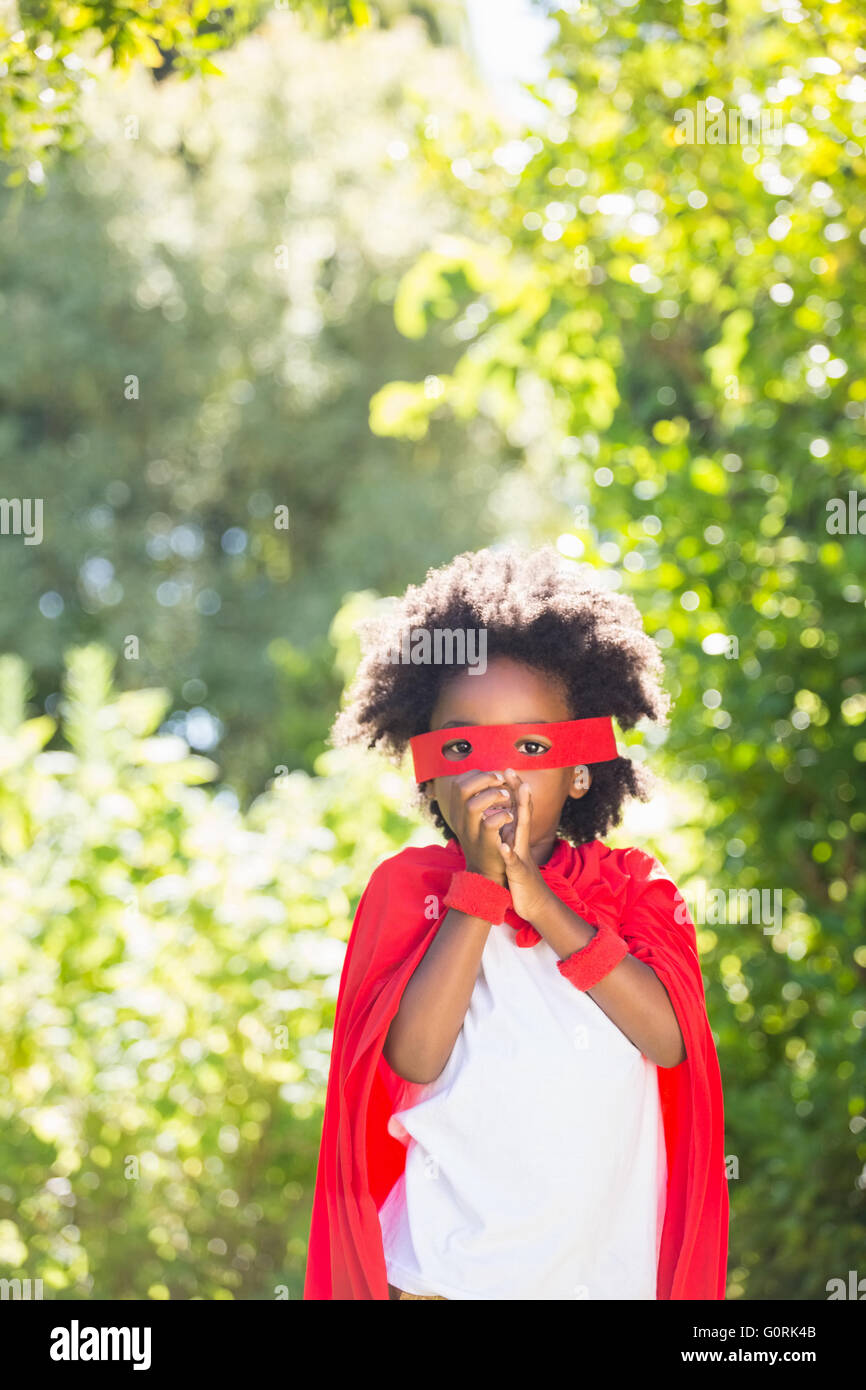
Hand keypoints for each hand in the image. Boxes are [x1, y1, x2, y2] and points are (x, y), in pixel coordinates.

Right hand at [437, 768, 513, 884]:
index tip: (495, 778)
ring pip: (472, 806)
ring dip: (492, 796)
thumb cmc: (486, 841)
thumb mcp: (476, 820)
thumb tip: (489, 776)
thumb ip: (480, 799)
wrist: (487, 872)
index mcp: (458, 813)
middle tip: (502, 781)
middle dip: (484, 778)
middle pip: (461, 789)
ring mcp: (471, 833)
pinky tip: (511, 815)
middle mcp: (460, 821)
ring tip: (507, 797)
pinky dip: (502, 815)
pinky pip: (489, 825)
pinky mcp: (486, 845)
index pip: (458, 783)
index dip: (477, 775)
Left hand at [495, 773, 550, 920]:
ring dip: (522, 812)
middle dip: (519, 791)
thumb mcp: (515, 851)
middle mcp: (522, 842)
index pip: (518, 808)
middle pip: (523, 811)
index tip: (507, 769)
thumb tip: (506, 818)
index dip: (514, 789)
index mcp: (518, 836)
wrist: (534, 903)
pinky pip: (513, 861)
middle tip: (512, 770)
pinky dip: (509, 853)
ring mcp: (522, 856)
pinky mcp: (518, 873)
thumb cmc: (522, 876)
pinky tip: (503, 845)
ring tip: (521, 793)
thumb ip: (512, 835)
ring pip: (522, 831)